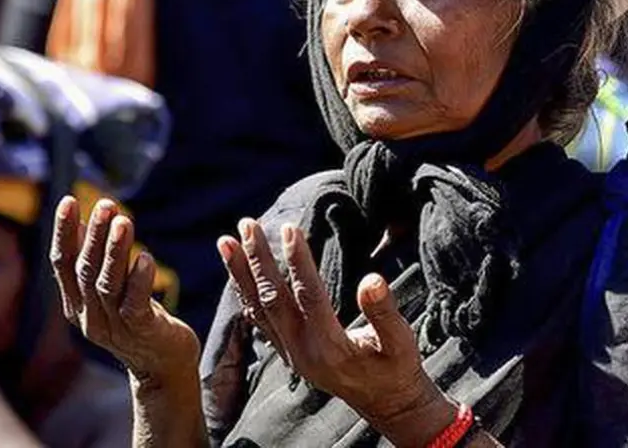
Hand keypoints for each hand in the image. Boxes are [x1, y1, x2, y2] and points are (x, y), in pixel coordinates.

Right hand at [50, 197, 199, 385]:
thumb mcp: (111, 292)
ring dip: (115, 251)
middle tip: (107, 204)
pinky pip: (136, 304)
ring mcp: (114, 327)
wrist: (163, 367)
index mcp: (76, 305)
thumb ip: (97, 264)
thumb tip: (87, 222)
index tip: (68, 200)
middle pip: (85, 271)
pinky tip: (146, 258)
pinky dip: (139, 280)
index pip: (62, 264)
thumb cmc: (137, 320)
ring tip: (125, 221)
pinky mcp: (142, 332)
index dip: (64, 232)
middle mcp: (90, 316)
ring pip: (107, 284)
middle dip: (94, 235)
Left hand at [218, 219, 456, 446]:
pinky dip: (245, 293)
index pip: (309, 296)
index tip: (290, 228)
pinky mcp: (288, 353)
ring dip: (241, 273)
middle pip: (273, 299)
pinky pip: (259, 319)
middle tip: (247, 224)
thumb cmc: (396, 368)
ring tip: (226, 241)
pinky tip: (236, 272)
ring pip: (259, 309)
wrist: (386, 403)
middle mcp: (303, 351)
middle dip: (258, 260)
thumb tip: (372, 279)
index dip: (299, 261)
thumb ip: (384, 313)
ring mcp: (291, 353)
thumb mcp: (401, 343)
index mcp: (331, 347)